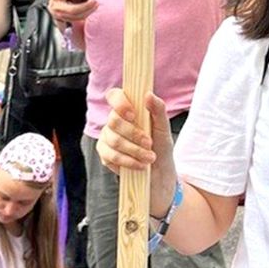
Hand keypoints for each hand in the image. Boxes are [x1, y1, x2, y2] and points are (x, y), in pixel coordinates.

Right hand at [48, 0, 96, 22]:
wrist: (54, 3)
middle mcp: (56, 6)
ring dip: (88, 11)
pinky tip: (92, 9)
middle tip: (94, 1)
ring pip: (76, 16)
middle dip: (85, 6)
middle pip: (72, 9)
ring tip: (96, 5)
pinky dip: (85, 14)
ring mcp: (59, 15)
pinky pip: (76, 19)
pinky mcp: (64, 20)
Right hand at [98, 90, 176, 211]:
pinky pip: (111, 156)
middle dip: (134, 134)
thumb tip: (148, 94)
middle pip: (114, 121)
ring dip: (134, 150)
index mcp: (128, 110)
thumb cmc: (161, 146)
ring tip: (150, 157)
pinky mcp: (105, 155)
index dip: (120, 103)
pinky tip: (140, 165)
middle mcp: (114, 122)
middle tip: (149, 143)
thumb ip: (158, 109)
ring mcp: (107, 138)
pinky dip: (128, 161)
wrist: (159, 173)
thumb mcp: (164, 128)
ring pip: (114, 140)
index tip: (133, 115)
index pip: (114, 96)